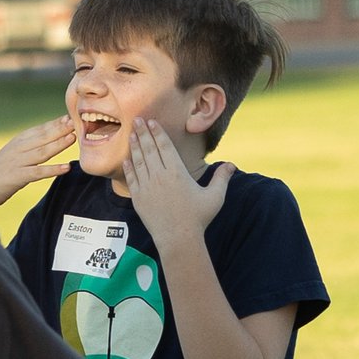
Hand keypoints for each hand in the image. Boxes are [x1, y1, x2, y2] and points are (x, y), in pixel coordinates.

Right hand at [0, 115, 74, 222]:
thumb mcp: (12, 154)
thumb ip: (27, 146)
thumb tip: (47, 138)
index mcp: (16, 142)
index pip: (38, 130)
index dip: (54, 123)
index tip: (68, 117)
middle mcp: (17, 149)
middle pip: (41, 137)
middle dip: (59, 129)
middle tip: (74, 122)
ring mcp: (17, 163)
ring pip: (42, 152)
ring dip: (58, 144)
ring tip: (73, 138)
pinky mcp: (17, 177)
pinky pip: (38, 172)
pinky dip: (53, 169)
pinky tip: (66, 167)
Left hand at [122, 119, 231, 249]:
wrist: (178, 239)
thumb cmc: (198, 218)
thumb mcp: (215, 196)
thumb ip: (222, 178)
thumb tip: (232, 165)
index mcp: (177, 172)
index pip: (165, 146)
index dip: (157, 132)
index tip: (151, 122)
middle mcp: (160, 176)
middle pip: (149, 149)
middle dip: (142, 132)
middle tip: (136, 119)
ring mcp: (147, 186)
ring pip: (139, 161)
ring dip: (135, 146)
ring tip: (131, 134)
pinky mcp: (138, 198)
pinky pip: (132, 178)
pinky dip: (129, 167)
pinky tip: (126, 159)